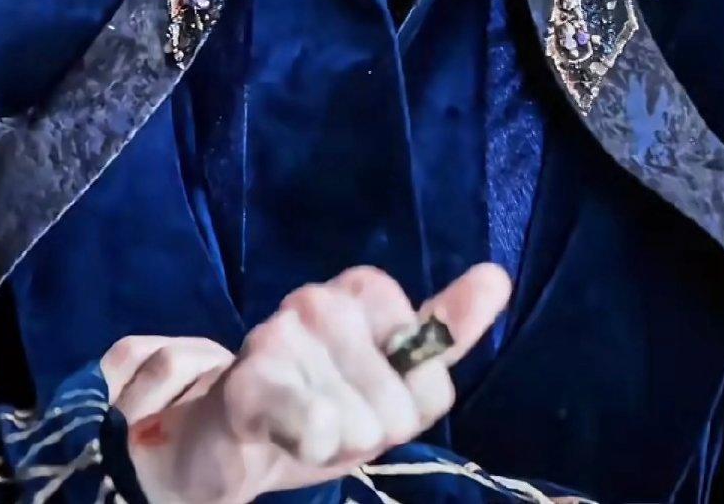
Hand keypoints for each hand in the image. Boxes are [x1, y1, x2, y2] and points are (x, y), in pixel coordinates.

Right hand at [125, 261, 511, 503]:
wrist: (225, 439)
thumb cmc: (322, 400)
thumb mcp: (392, 373)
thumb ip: (446, 331)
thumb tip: (498, 277)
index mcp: (363, 289)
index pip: (432, 371)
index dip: (408, 402)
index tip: (372, 396)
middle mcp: (322, 300)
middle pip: (397, 404)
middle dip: (371, 430)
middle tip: (330, 418)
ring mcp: (281, 336)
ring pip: (357, 423)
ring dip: (336, 446)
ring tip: (302, 428)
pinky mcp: (248, 383)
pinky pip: (306, 416)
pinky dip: (311, 434)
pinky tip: (307, 436)